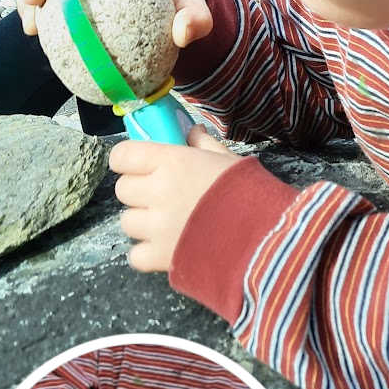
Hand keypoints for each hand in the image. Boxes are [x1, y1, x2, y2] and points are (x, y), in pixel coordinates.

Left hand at [110, 124, 243, 271]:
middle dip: (139, 191)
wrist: (266, 238)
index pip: (122, 155)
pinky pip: (135, 255)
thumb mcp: (229, 160)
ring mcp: (156, 227)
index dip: (129, 160)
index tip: (141, 166)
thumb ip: (204, 145)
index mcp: (172, 162)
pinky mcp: (160, 257)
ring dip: (143, 222)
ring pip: (127, 222)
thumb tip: (191, 132)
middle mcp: (158, 192)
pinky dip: (146, 253)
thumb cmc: (251, 192)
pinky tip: (167, 247)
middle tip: (162, 196)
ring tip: (168, 224)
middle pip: (123, 189)